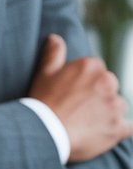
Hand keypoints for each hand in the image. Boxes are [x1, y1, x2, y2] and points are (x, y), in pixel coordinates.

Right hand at [28, 34, 132, 161]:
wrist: (45, 131)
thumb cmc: (43, 100)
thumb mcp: (44, 73)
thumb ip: (53, 53)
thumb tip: (55, 37)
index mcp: (91, 66)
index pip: (97, 70)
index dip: (84, 80)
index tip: (73, 90)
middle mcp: (108, 82)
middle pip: (109, 86)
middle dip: (98, 94)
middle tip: (77, 106)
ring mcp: (115, 105)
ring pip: (117, 105)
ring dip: (107, 111)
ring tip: (86, 121)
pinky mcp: (118, 127)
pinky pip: (129, 127)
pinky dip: (123, 128)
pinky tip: (115, 129)